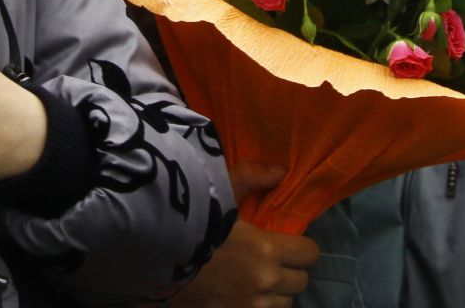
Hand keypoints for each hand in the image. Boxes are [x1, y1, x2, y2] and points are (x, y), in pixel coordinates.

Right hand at [172, 164, 317, 307]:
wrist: (154, 261)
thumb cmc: (190, 224)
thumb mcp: (218, 191)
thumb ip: (251, 177)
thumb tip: (281, 171)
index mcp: (266, 249)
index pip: (310, 253)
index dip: (302, 247)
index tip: (289, 243)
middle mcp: (265, 281)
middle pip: (301, 281)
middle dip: (290, 270)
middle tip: (272, 262)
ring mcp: (252, 307)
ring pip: (285, 304)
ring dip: (276, 293)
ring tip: (257, 280)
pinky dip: (259, 307)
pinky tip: (244, 295)